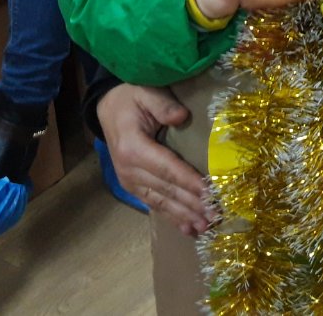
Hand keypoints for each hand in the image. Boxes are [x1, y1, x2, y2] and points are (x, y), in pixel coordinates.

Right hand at [96, 83, 215, 233]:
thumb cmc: (130, 99)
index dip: (189, 182)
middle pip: (167, 190)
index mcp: (133, 147)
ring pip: (162, 202)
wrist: (107, 108)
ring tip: (206, 227)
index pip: (167, 167)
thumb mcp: (145, 93)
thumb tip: (182, 117)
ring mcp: (129, 181)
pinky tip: (188, 229)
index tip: (210, 194)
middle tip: (216, 216)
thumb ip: (162, 105)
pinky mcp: (132, 186)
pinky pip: (154, 204)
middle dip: (193, 205)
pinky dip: (172, 217)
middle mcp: (129, 170)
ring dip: (185, 216)